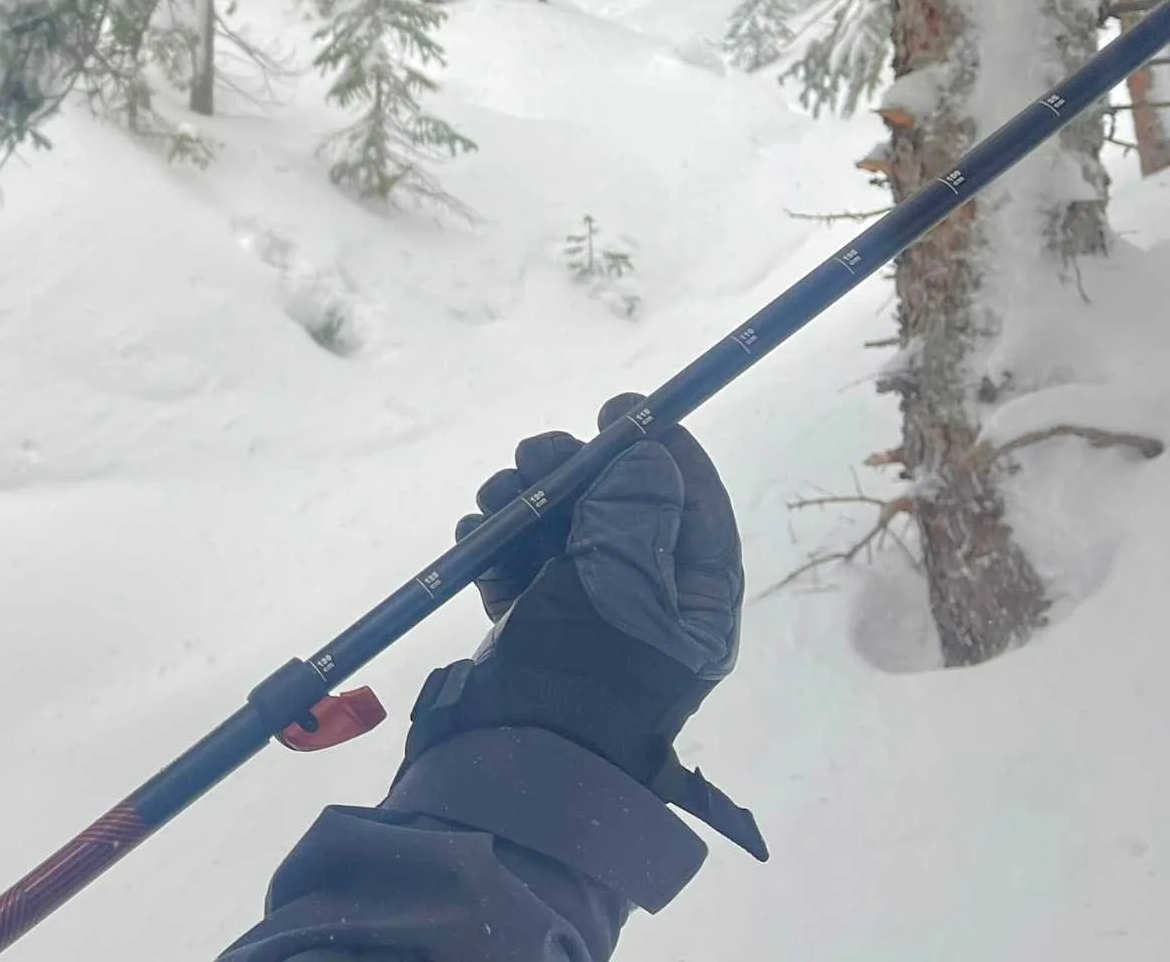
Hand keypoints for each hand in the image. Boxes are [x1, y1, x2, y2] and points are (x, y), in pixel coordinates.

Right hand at [406, 394, 761, 855]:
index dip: (662, 452)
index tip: (621, 410)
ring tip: (492, 502)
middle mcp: (648, 603)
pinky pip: (520, 561)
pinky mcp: (535, 622)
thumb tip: (648, 456)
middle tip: (534, 454)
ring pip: (562, 526)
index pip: (693, 505)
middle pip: (618, 506)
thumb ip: (634, 510)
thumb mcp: (619, 585)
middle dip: (572, 472)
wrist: (513, 760)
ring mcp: (588, 612)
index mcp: (694, 603)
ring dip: (524, 503)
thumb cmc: (583, 673)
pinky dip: (497, 543)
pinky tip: (475, 540)